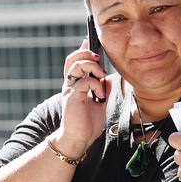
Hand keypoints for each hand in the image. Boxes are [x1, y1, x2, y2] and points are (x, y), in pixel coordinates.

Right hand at [51, 39, 109, 156]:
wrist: (79, 139)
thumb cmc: (87, 124)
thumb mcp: (100, 104)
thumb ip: (103, 90)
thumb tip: (110, 79)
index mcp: (76, 85)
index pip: (75, 62)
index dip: (82, 50)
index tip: (89, 42)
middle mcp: (70, 85)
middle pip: (73, 59)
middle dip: (86, 54)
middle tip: (98, 59)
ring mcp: (70, 90)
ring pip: (77, 66)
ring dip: (93, 67)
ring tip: (101, 77)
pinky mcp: (72, 97)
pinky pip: (84, 81)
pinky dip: (96, 84)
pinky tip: (100, 95)